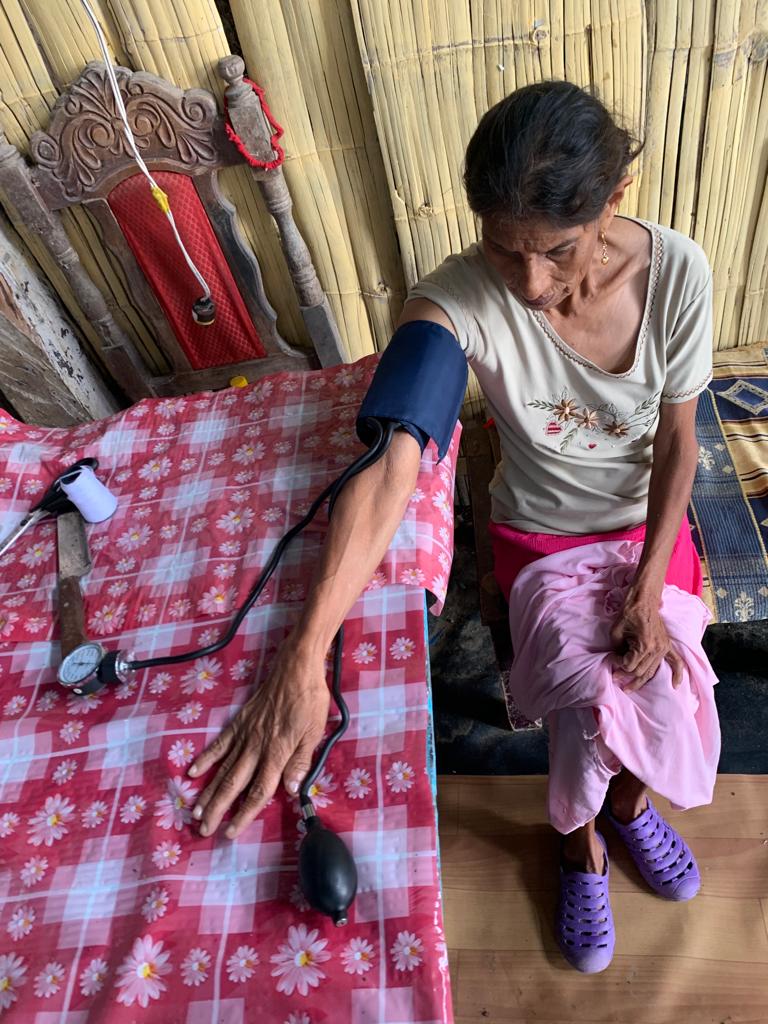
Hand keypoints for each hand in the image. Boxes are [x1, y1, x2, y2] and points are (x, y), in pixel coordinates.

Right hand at [187, 638, 329, 838]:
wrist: (296, 669)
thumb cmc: (309, 701)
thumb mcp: (315, 732)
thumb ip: (302, 762)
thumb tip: (292, 790)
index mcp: (277, 753)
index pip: (259, 792)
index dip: (244, 815)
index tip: (230, 833)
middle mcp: (257, 747)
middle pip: (234, 785)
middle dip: (218, 810)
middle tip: (202, 830)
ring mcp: (245, 734)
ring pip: (223, 769)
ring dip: (208, 791)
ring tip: (195, 811)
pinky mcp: (239, 722)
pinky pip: (219, 744)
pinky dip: (206, 758)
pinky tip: (193, 773)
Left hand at [609, 593, 683, 691]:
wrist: (643, 600)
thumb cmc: (628, 614)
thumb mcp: (616, 631)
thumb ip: (617, 649)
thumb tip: (617, 662)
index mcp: (644, 645)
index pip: (629, 665)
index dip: (617, 665)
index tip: (611, 658)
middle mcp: (656, 649)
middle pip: (640, 672)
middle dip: (625, 674)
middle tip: (614, 676)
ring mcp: (663, 648)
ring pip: (652, 672)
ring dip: (640, 681)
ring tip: (628, 688)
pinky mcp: (667, 645)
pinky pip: (676, 662)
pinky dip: (678, 674)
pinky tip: (675, 685)